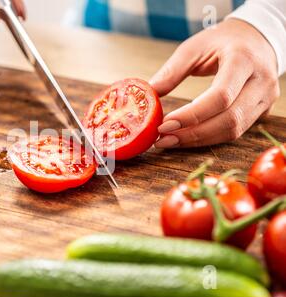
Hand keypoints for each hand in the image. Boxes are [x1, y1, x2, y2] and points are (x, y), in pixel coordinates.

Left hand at [150, 19, 279, 148]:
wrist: (257, 38)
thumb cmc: (222, 41)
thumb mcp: (194, 48)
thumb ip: (172, 71)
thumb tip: (148, 93)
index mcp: (244, 59)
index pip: (221, 96)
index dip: (192, 115)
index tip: (164, 124)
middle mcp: (261, 81)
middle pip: (229, 119)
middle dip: (192, 133)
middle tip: (163, 139)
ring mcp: (266, 98)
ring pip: (233, 131)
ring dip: (198, 140)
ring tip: (169, 141)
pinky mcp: (262, 111)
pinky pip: (234, 131)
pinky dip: (208, 138)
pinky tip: (186, 138)